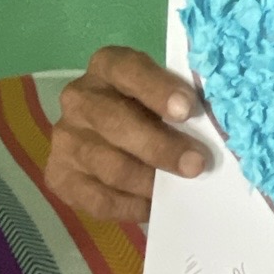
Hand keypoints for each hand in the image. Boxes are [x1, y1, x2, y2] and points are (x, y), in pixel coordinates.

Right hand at [45, 46, 208, 223]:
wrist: (116, 142)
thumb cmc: (152, 111)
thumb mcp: (166, 98)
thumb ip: (182, 106)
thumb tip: (213, 131)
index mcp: (108, 67)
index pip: (127, 69)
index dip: (157, 89)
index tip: (187, 110)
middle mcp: (79, 98)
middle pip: (115, 122)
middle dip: (160, 147)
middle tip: (196, 164)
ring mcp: (66, 138)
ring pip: (109, 165)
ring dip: (148, 181)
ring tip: (178, 190)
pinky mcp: (60, 175)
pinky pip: (97, 198)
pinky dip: (130, 206)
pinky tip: (152, 205)